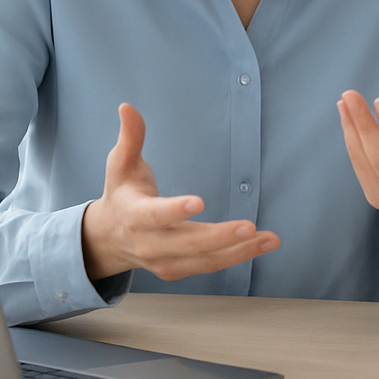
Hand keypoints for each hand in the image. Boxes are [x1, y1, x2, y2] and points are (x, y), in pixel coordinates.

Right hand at [81, 103, 279, 281]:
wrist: (108, 238)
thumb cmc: (122, 194)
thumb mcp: (121, 165)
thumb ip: (130, 138)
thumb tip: (127, 108)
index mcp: (135, 216)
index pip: (155, 215)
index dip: (175, 210)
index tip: (199, 202)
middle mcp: (150, 243)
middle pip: (188, 243)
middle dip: (220, 237)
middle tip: (250, 226)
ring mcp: (165, 261)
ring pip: (205, 260)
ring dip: (240, 251)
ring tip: (269, 240)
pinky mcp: (178, 270)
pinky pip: (210, 265)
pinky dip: (237, 257)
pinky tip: (261, 245)